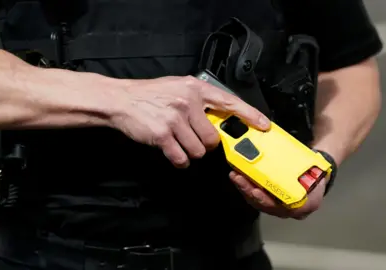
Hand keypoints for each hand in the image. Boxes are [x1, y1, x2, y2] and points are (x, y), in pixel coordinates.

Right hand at [111, 76, 270, 167]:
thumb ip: (199, 100)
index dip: (249, 115)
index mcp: (195, 89)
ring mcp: (176, 119)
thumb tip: (220, 118)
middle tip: (192, 137)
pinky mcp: (163, 135)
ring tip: (178, 142)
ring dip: (190, 152)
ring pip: (199, 150)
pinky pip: (182, 158)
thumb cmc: (151, 95)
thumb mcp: (178, 88)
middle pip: (213, 138)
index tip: (264, 126)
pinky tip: (172, 151)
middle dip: (205, 143)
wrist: (122, 101)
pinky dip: (179, 160)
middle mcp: (188, 102)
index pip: (229, 102)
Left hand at [229, 171, 326, 219]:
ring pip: (256, 200)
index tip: (256, 192)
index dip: (266, 201)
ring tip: (235, 175)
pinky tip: (238, 175)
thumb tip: (303, 168)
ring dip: (243, 188)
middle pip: (263, 204)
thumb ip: (311, 177)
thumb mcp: (319, 177)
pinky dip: (245, 186)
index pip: (281, 207)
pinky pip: (253, 196)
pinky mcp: (267, 199)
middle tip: (238, 178)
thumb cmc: (316, 176)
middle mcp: (287, 210)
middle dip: (248, 191)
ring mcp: (276, 206)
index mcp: (301, 206)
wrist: (315, 176)